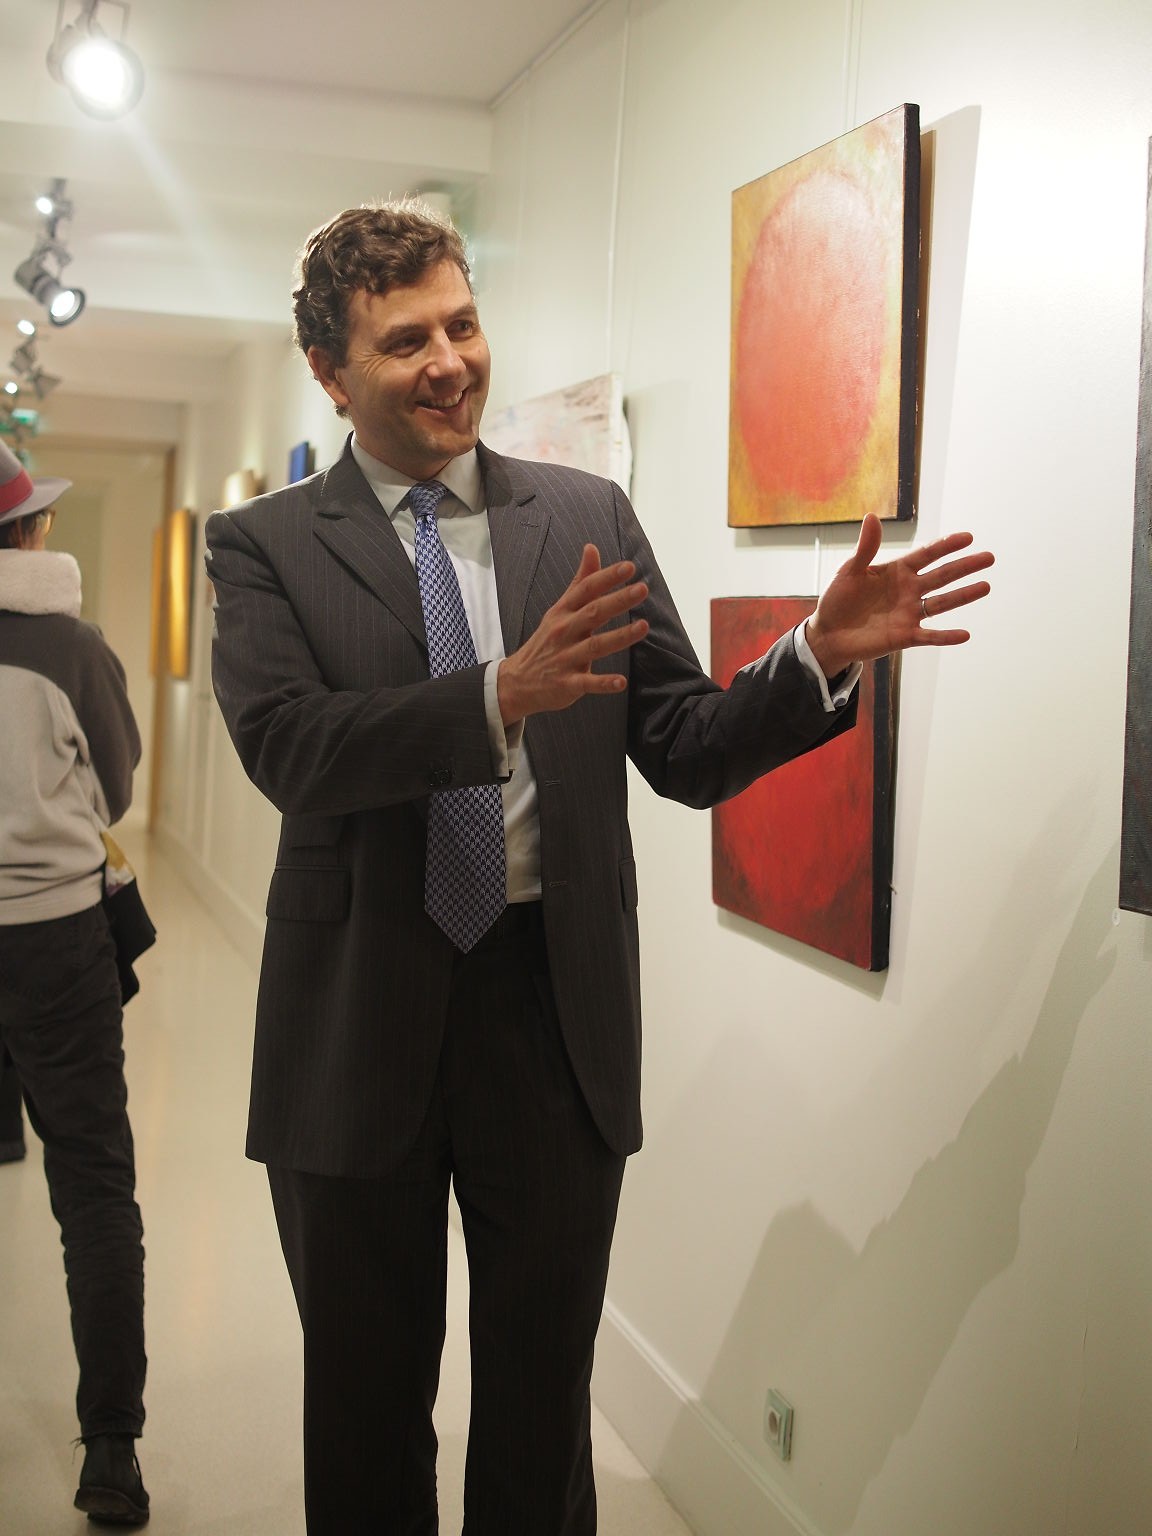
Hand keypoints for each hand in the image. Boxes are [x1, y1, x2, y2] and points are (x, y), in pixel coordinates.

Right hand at [498, 544, 648, 723]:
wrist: (517, 681)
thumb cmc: (547, 641)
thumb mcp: (560, 609)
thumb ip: (581, 582)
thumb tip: (592, 548)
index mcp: (563, 612)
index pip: (586, 590)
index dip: (607, 577)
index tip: (629, 567)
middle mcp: (563, 632)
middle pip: (593, 613)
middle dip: (617, 600)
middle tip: (642, 589)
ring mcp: (565, 658)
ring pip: (594, 646)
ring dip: (619, 637)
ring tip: (643, 627)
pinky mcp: (567, 684)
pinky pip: (587, 683)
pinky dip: (604, 683)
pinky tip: (621, 682)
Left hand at [804, 514, 993, 677]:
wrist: (828, 633)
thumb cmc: (837, 599)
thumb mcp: (849, 571)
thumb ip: (865, 548)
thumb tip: (872, 517)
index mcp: (897, 571)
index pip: (927, 555)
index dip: (946, 546)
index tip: (968, 537)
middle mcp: (908, 591)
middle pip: (942, 576)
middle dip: (965, 566)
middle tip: (989, 557)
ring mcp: (909, 614)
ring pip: (941, 603)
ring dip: (963, 595)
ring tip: (985, 586)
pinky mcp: (904, 636)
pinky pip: (929, 636)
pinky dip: (946, 637)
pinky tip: (965, 634)